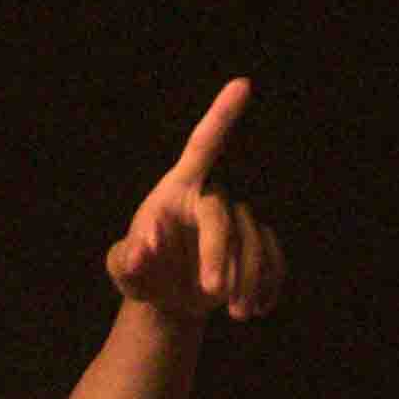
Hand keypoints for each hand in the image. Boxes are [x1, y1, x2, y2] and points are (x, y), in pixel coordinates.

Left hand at [99, 83, 285, 325]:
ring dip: (248, 279)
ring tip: (235, 314)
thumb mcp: (124, 270)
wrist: (167, 300)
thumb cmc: (141, 274)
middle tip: (212, 292)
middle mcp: (211, 197)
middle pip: (224, 217)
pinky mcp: (258, 243)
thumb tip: (141, 247)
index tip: (242, 85)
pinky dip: (270, 284)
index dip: (221, 116)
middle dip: (220, 255)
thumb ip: (125, 260)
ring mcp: (238, 219)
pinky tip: (257, 308)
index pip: (201, 146)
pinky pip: (274, 257)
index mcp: (177, 189)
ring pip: (254, 241)